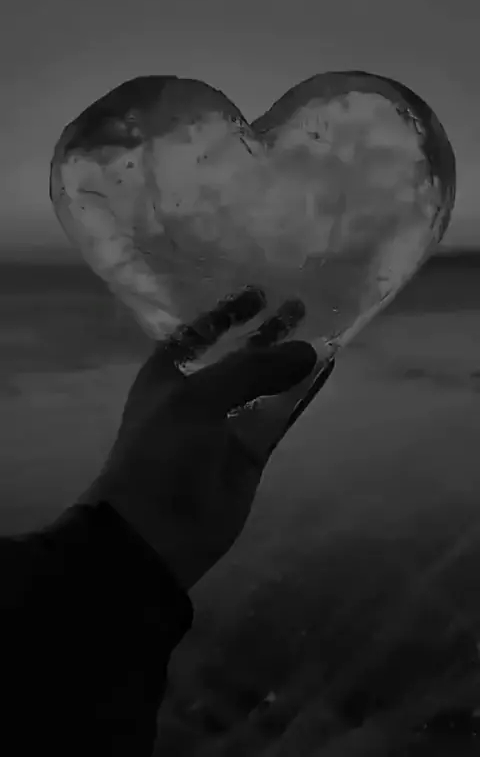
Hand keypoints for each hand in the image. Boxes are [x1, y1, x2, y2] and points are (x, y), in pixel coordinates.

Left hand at [82, 286, 334, 589]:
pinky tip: (325, 371)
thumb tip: (310, 350)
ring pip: (265, 383)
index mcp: (168, 373)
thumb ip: (253, 369)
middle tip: (300, 306)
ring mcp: (227, 421)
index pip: (200, 331)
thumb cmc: (163, 449)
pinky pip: (280, 413)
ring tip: (323, 332)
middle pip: (238, 353)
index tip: (260, 293)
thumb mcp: (199, 397)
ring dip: (289, 360)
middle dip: (266, 332)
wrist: (157, 527)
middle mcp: (197, 392)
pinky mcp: (251, 449)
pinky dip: (302, 394)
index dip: (228, 311)